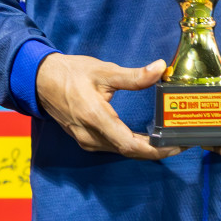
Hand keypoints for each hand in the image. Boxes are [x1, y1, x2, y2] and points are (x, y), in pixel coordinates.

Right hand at [35, 54, 182, 160]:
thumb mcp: (104, 71)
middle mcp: (90, 136)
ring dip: (144, 149)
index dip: (155, 149)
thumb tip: (159, 69)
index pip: (130, 144)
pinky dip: (131, 145)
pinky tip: (145, 137)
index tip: (175, 145)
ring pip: (120, 151)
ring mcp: (86, 140)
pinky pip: (112, 147)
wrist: (41, 80)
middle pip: (128, 151)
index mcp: (96, 118)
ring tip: (167, 139)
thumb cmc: (71, 73)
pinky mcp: (85, 139)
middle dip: (156, 150)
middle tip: (179, 142)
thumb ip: (133, 76)